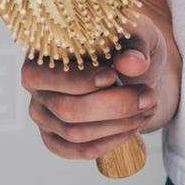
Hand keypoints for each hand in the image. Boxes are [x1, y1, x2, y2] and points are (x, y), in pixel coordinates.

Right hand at [21, 10, 165, 160]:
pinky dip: (113, 141)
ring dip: (119, 124)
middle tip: (148, 96)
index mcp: (44, 51)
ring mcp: (44, 115)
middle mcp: (37, 85)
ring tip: (148, 107)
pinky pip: (82, 150)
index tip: (112, 76)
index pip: (44, 74)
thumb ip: (135, 44)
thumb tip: (133, 62)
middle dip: (114, 106)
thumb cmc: (129, 45)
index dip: (78, 80)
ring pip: (76, 133)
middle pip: (67, 109)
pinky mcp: (57, 139)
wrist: (135, 70)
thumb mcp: (137, 34)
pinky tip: (135, 125)